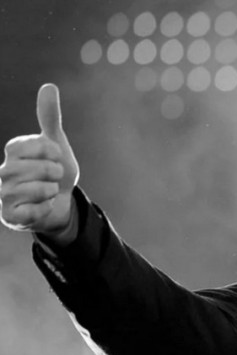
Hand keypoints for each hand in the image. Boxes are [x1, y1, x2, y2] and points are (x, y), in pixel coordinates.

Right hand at [0, 83, 79, 242]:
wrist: (61, 204)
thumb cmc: (54, 172)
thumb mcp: (56, 144)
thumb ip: (50, 118)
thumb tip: (49, 86)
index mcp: (12, 152)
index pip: (31, 145)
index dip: (50, 152)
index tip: (54, 156)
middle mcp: (2, 172)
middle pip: (35, 169)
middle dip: (54, 173)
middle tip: (54, 177)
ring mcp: (2, 195)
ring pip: (35, 190)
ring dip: (50, 190)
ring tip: (48, 191)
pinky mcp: (9, 216)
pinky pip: (33, 211)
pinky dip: (46, 208)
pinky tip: (43, 206)